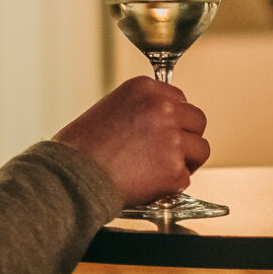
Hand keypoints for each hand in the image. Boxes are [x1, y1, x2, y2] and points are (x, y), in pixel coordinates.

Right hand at [53, 76, 210, 204]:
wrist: (71, 176)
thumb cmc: (79, 149)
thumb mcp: (109, 110)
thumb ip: (139, 110)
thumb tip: (159, 125)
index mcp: (144, 88)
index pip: (179, 99)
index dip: (173, 118)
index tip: (164, 130)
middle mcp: (162, 108)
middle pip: (197, 120)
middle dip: (187, 137)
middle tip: (168, 152)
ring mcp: (171, 138)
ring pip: (201, 149)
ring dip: (186, 161)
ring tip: (159, 170)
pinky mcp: (174, 169)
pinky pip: (186, 177)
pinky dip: (171, 185)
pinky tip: (148, 184)